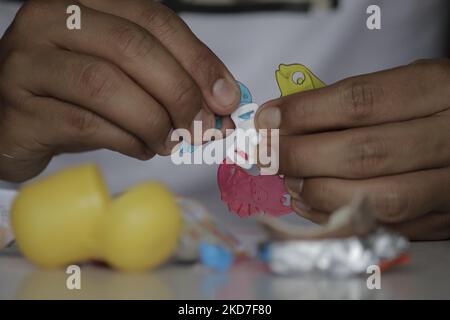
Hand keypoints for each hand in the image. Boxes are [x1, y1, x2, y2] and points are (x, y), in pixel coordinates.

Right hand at [0, 0, 239, 181]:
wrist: (12, 121)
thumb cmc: (75, 96)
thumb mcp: (123, 75)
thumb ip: (168, 77)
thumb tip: (222, 100)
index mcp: (84, 3)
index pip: (154, 19)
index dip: (198, 60)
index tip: (226, 98)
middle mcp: (50, 21)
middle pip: (132, 47)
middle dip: (180, 92)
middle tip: (203, 127)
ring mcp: (28, 63)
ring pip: (106, 85)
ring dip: (153, 121)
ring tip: (170, 142)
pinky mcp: (19, 110)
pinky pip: (85, 124)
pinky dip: (126, 140)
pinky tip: (141, 148)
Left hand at [256, 59, 449, 239]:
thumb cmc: (434, 105)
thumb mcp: (407, 84)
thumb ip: (355, 101)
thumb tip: (284, 121)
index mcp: (439, 89)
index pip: (361, 102)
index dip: (305, 113)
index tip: (268, 120)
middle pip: (363, 152)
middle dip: (302, 156)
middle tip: (269, 154)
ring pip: (377, 197)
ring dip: (318, 190)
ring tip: (288, 180)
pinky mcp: (445, 218)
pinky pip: (386, 226)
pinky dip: (339, 217)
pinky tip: (311, 203)